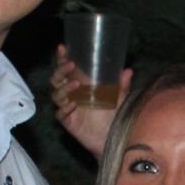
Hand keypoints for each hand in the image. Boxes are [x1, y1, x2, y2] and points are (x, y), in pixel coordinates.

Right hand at [50, 45, 130, 160]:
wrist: (113, 137)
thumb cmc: (114, 114)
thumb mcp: (120, 97)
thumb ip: (122, 85)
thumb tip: (128, 70)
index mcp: (81, 85)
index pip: (67, 69)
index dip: (62, 58)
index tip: (63, 48)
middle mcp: (72, 95)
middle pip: (56, 80)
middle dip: (60, 70)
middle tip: (70, 64)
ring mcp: (69, 108)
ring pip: (57, 95)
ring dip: (64, 88)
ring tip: (76, 84)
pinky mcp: (69, 122)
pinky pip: (61, 114)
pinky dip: (65, 108)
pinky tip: (72, 105)